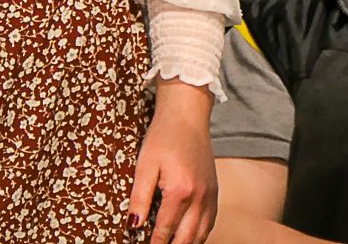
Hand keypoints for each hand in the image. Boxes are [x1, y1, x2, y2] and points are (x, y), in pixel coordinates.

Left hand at [129, 80, 216, 243]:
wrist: (187, 116)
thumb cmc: (163, 137)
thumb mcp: (145, 165)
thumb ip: (139, 197)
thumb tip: (132, 225)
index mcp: (180, 191)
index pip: (165, 230)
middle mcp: (199, 197)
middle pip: (186, 238)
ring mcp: (210, 194)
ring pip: (202, 234)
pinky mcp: (215, 190)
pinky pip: (210, 221)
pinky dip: (200, 234)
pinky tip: (189, 237)